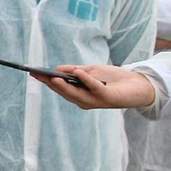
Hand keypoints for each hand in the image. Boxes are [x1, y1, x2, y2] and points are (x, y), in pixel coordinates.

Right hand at [35, 64, 156, 109]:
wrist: (138, 85)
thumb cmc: (114, 78)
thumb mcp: (91, 71)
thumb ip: (75, 71)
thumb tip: (57, 69)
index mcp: (79, 95)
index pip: (59, 87)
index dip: (45, 80)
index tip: (32, 72)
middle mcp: (84, 101)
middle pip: (64, 92)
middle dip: (50, 83)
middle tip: (37, 74)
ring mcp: (95, 100)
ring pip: (75, 94)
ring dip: (64, 86)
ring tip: (53, 77)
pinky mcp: (107, 97)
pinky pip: (94, 88)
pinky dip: (86, 81)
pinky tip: (77, 73)